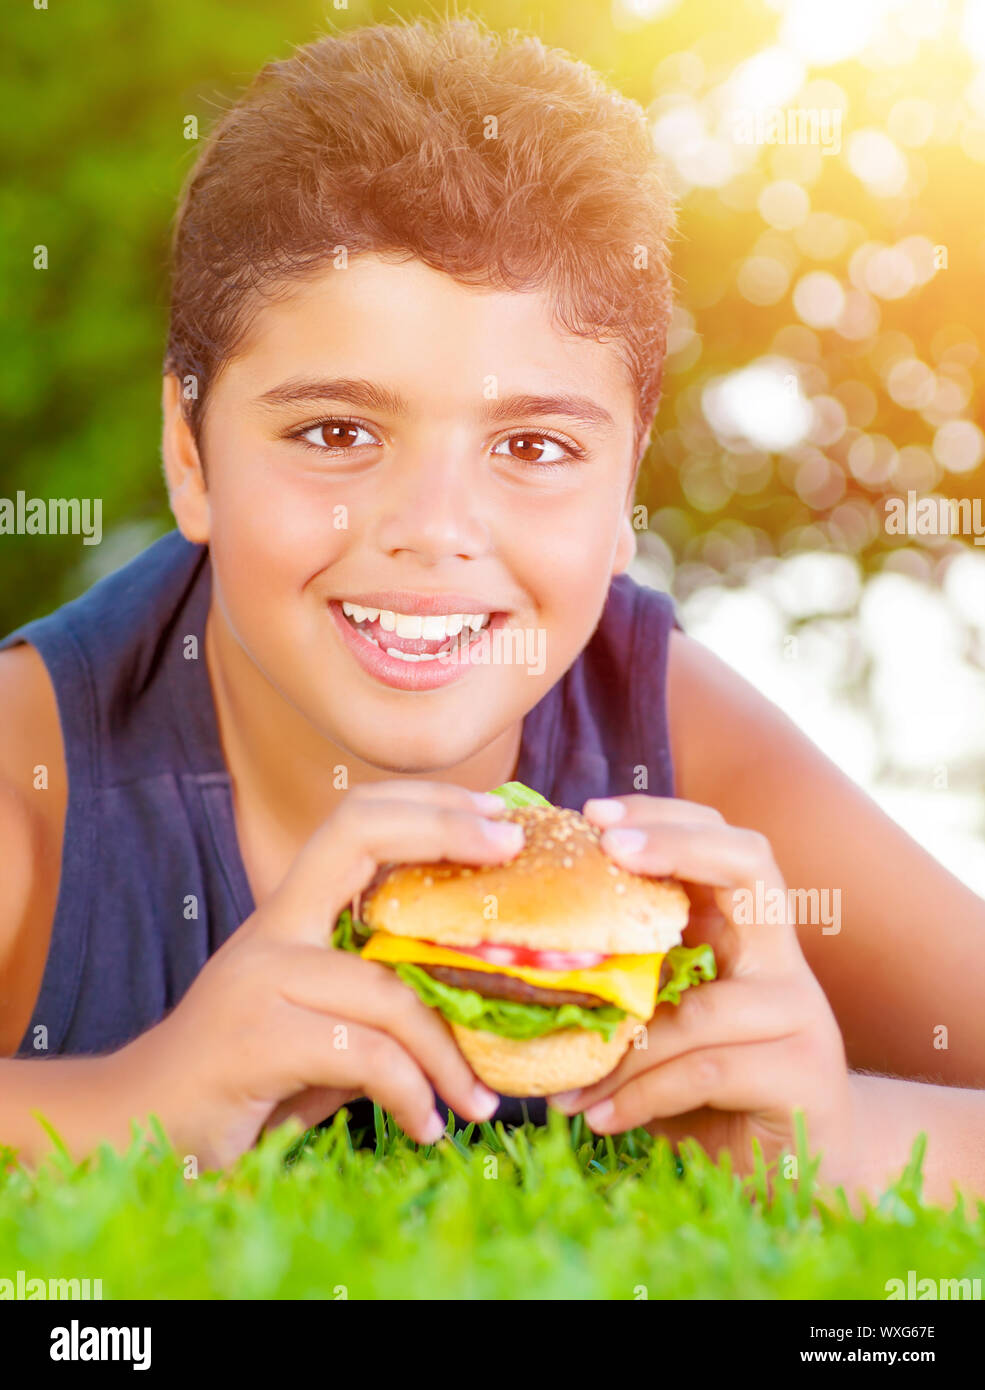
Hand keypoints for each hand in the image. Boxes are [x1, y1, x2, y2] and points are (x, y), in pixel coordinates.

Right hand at [119, 781, 524, 1166]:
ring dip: (449, 1053)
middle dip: (445, 827)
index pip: (357, 820)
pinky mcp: (253, 1040)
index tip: (500, 816)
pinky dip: (411, 1094)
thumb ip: (380, 1000)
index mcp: (289, 914)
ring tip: (479, 1101)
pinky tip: (425, 1125)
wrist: (134, 1129)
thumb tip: (481, 996)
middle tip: (514, 853)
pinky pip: (364, 1055)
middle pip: (359, 835)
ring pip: (387, 986)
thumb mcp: (322, 1028)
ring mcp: (259, 978)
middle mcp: (272, 930)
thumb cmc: (244, 1080)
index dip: (430, 804)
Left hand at [548, 796, 856, 1186]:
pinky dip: (640, 1096)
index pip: (724, 842)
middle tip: (608, 846)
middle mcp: (781, 957)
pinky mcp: (801, 1073)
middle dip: (676, 844)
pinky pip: (704, 1070)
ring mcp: (799, 1012)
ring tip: (563, 1083)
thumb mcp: (666, 1018)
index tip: (597, 814)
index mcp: (746, 932)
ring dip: (622, 1047)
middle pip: (749, 864)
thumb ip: (632, 978)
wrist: (799, 1168)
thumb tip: (528, 945)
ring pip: (700, 1007)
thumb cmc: (709, 1086)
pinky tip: (599, 1116)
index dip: (668, 817)